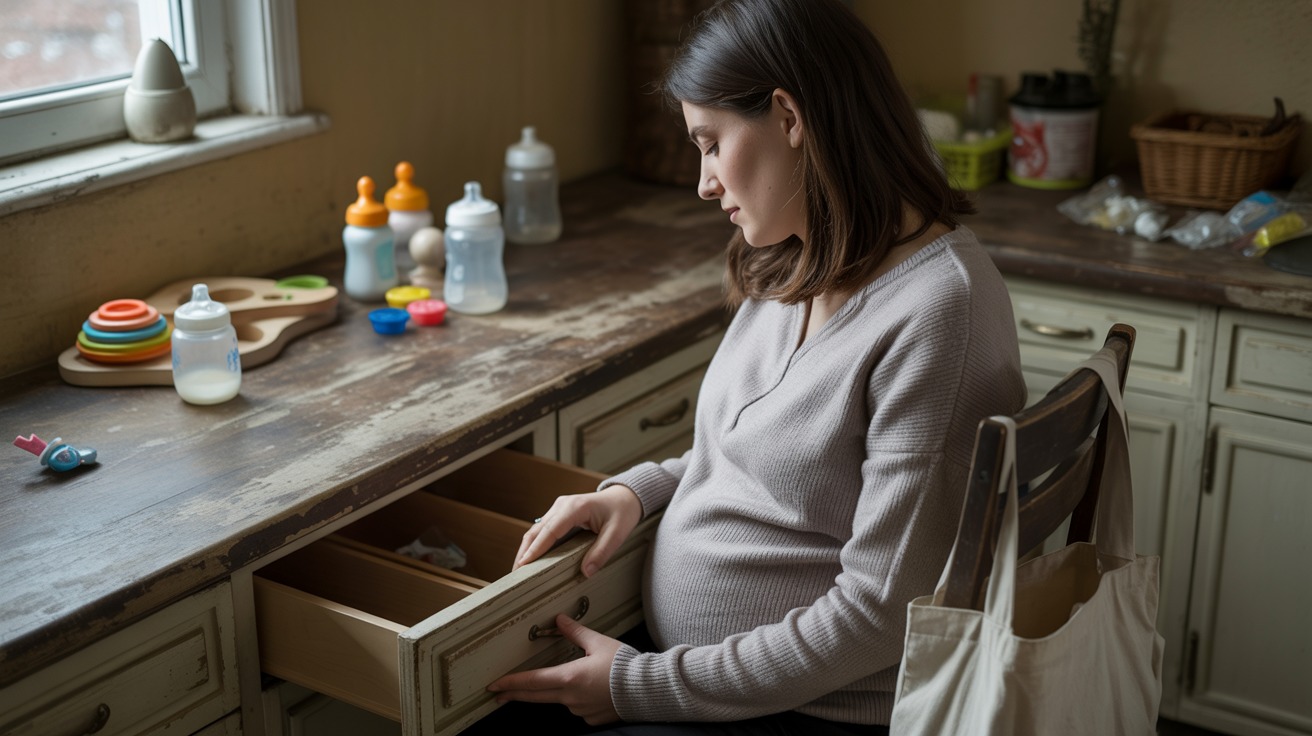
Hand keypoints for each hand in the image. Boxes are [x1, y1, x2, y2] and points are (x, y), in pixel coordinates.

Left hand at [486, 614, 622, 724]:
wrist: (647, 689)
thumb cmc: (625, 665)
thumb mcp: (599, 642)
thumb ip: (576, 632)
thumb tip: (560, 620)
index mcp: (569, 678)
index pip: (532, 681)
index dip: (511, 683)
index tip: (495, 685)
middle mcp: (570, 698)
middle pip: (536, 696)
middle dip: (515, 694)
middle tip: (498, 695)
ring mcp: (580, 710)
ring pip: (560, 700)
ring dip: (556, 691)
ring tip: (570, 679)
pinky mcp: (591, 718)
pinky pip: (578, 707)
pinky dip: (578, 698)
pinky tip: (591, 689)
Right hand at [515, 485, 641, 576]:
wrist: (624, 497)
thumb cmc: (622, 512)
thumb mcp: (617, 533)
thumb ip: (602, 552)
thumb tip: (586, 572)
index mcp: (575, 507)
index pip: (550, 530)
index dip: (536, 549)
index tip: (523, 565)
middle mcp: (562, 505)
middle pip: (536, 530)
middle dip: (524, 552)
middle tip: (515, 574)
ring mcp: (559, 508)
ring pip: (536, 530)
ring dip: (527, 549)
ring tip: (519, 571)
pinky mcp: (559, 514)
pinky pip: (543, 530)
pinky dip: (535, 545)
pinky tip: (532, 560)